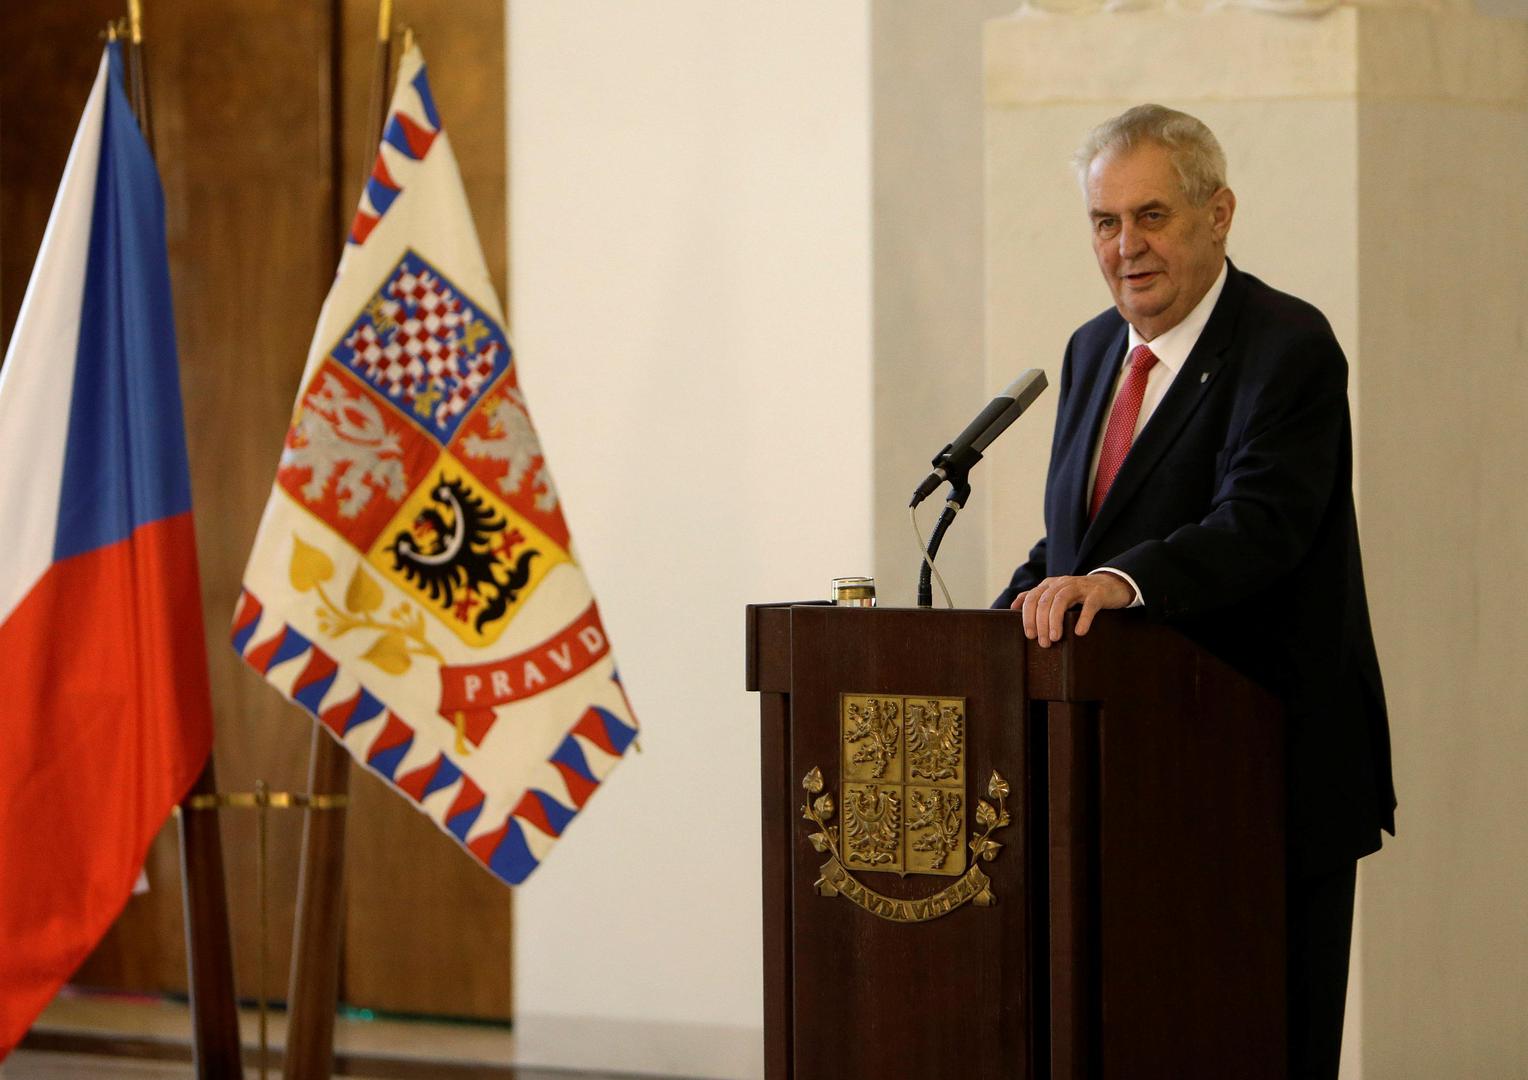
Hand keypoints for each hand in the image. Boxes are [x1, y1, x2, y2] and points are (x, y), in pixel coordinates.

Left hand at [1010, 573, 1132, 646]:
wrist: (1111, 585)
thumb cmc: (1080, 594)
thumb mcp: (1055, 594)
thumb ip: (1035, 597)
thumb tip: (1013, 606)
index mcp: (1050, 585)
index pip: (1032, 598)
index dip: (1028, 616)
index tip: (1029, 635)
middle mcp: (1062, 583)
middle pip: (1045, 601)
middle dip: (1041, 623)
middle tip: (1044, 642)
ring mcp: (1080, 587)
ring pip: (1061, 601)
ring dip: (1055, 621)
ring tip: (1056, 638)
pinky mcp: (1097, 594)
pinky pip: (1088, 605)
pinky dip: (1083, 619)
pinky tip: (1079, 632)